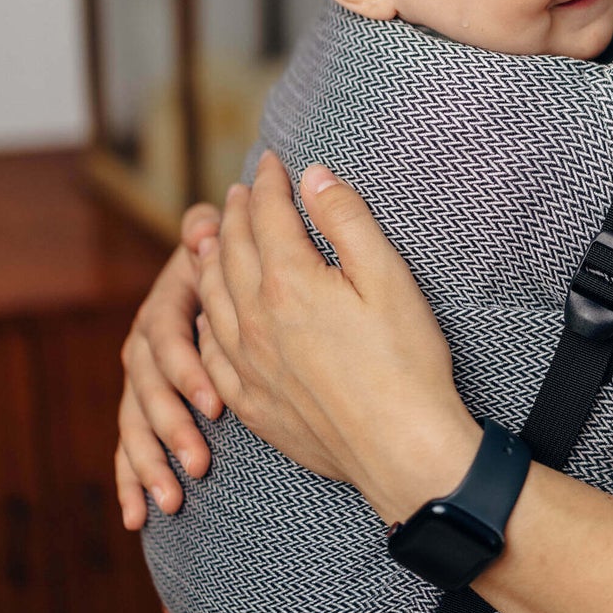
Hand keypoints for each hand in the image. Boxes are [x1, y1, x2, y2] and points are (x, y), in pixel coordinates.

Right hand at [114, 203, 224, 529]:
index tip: (217, 405)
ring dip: (149, 463)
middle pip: (145, 389)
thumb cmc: (234, 262)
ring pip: (134, 423)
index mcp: (165, 306)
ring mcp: (140, 380)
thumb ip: (210, 234)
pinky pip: (128, 446)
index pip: (168, 337)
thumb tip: (203, 227)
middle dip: (170, 429)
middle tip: (200, 463)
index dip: (187, 370)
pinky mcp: (142, 409)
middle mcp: (144, 344)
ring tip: (171, 502)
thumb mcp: (223, 243)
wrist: (223, 279)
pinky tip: (137, 518)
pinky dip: (130, 481)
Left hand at [195, 153, 479, 524]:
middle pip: (232, 251)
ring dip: (212, 260)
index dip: (269, 183)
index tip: (272, 162)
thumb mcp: (388, 277)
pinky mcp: (253, 404)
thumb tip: (313, 176)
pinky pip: (212, 352)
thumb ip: (347, 219)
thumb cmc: (406, 360)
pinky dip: (207, 321)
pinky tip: (213, 315)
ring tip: (215, 239)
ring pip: (213, 298)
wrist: (402, 449)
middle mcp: (256, 320)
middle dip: (236, 214)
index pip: (267, 215)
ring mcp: (249, 366)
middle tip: (241, 191)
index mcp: (290, 283)